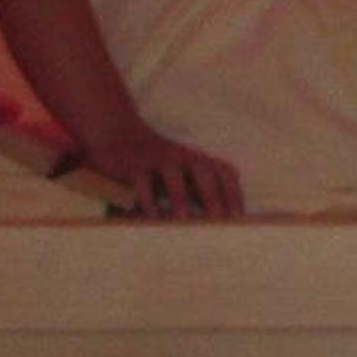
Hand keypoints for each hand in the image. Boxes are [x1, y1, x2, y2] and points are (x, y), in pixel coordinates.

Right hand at [86, 123, 244, 218]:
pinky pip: (142, 182)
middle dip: (213, 197)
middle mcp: (182, 156)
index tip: (238, 218)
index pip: (225, 172)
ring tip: (184, 220)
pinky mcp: (134, 166)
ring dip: (179, 198)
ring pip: (173, 176)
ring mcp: (158, 159)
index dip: (234, 194)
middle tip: (219, 222)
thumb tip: (218, 221)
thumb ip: (201, 189)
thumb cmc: (158, 164)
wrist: (118, 134)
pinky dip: (147, 200)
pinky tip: (152, 217)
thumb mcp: (184, 170)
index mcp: (199, 159)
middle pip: (204, 173)